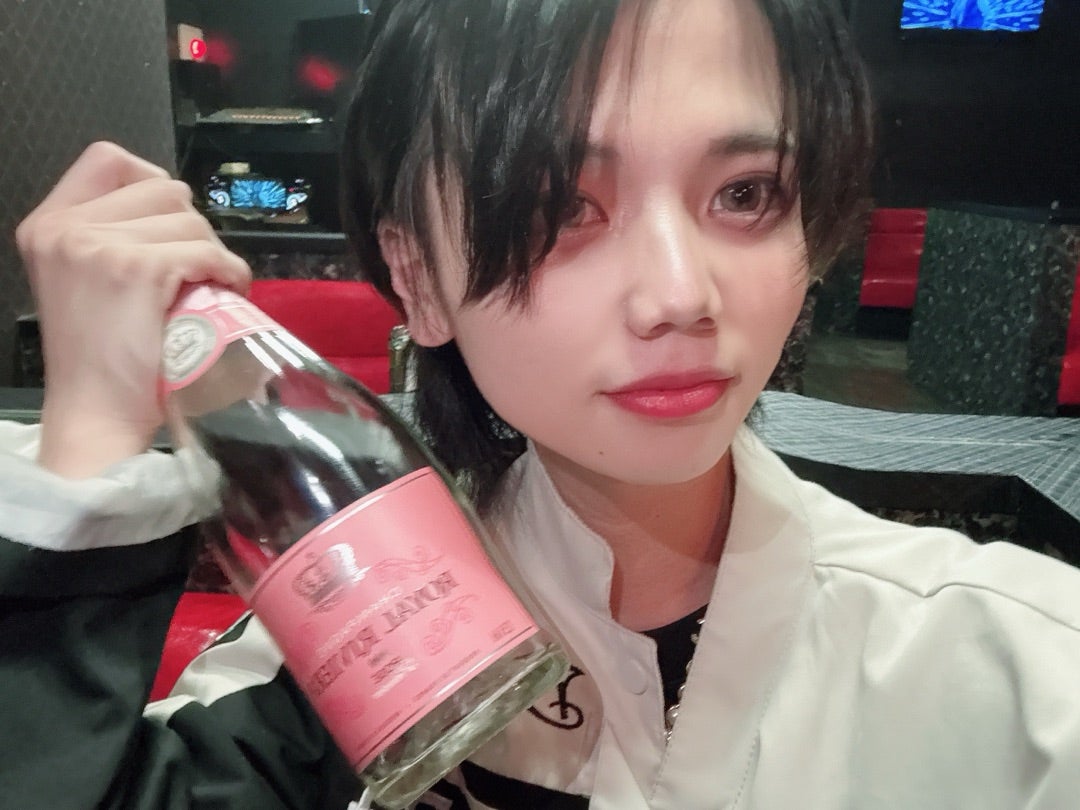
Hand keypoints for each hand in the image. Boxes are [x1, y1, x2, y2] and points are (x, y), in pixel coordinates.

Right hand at [15, 141, 250, 477]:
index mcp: (46, 225)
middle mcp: (66, 229)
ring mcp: (100, 247)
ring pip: (190, 220)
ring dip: (212, 251)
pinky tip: (227, 290)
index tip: (170, 222)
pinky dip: (229, 271)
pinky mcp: (139, 270)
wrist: (95, 413)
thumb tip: (170, 211)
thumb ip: (105, 239)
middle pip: (162, 188)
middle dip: (191, 227)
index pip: (107, 159)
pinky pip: (206, 252)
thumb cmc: (98, 359)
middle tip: (197, 266)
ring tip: (209, 284)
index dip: (151, 181)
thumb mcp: (80, 281)